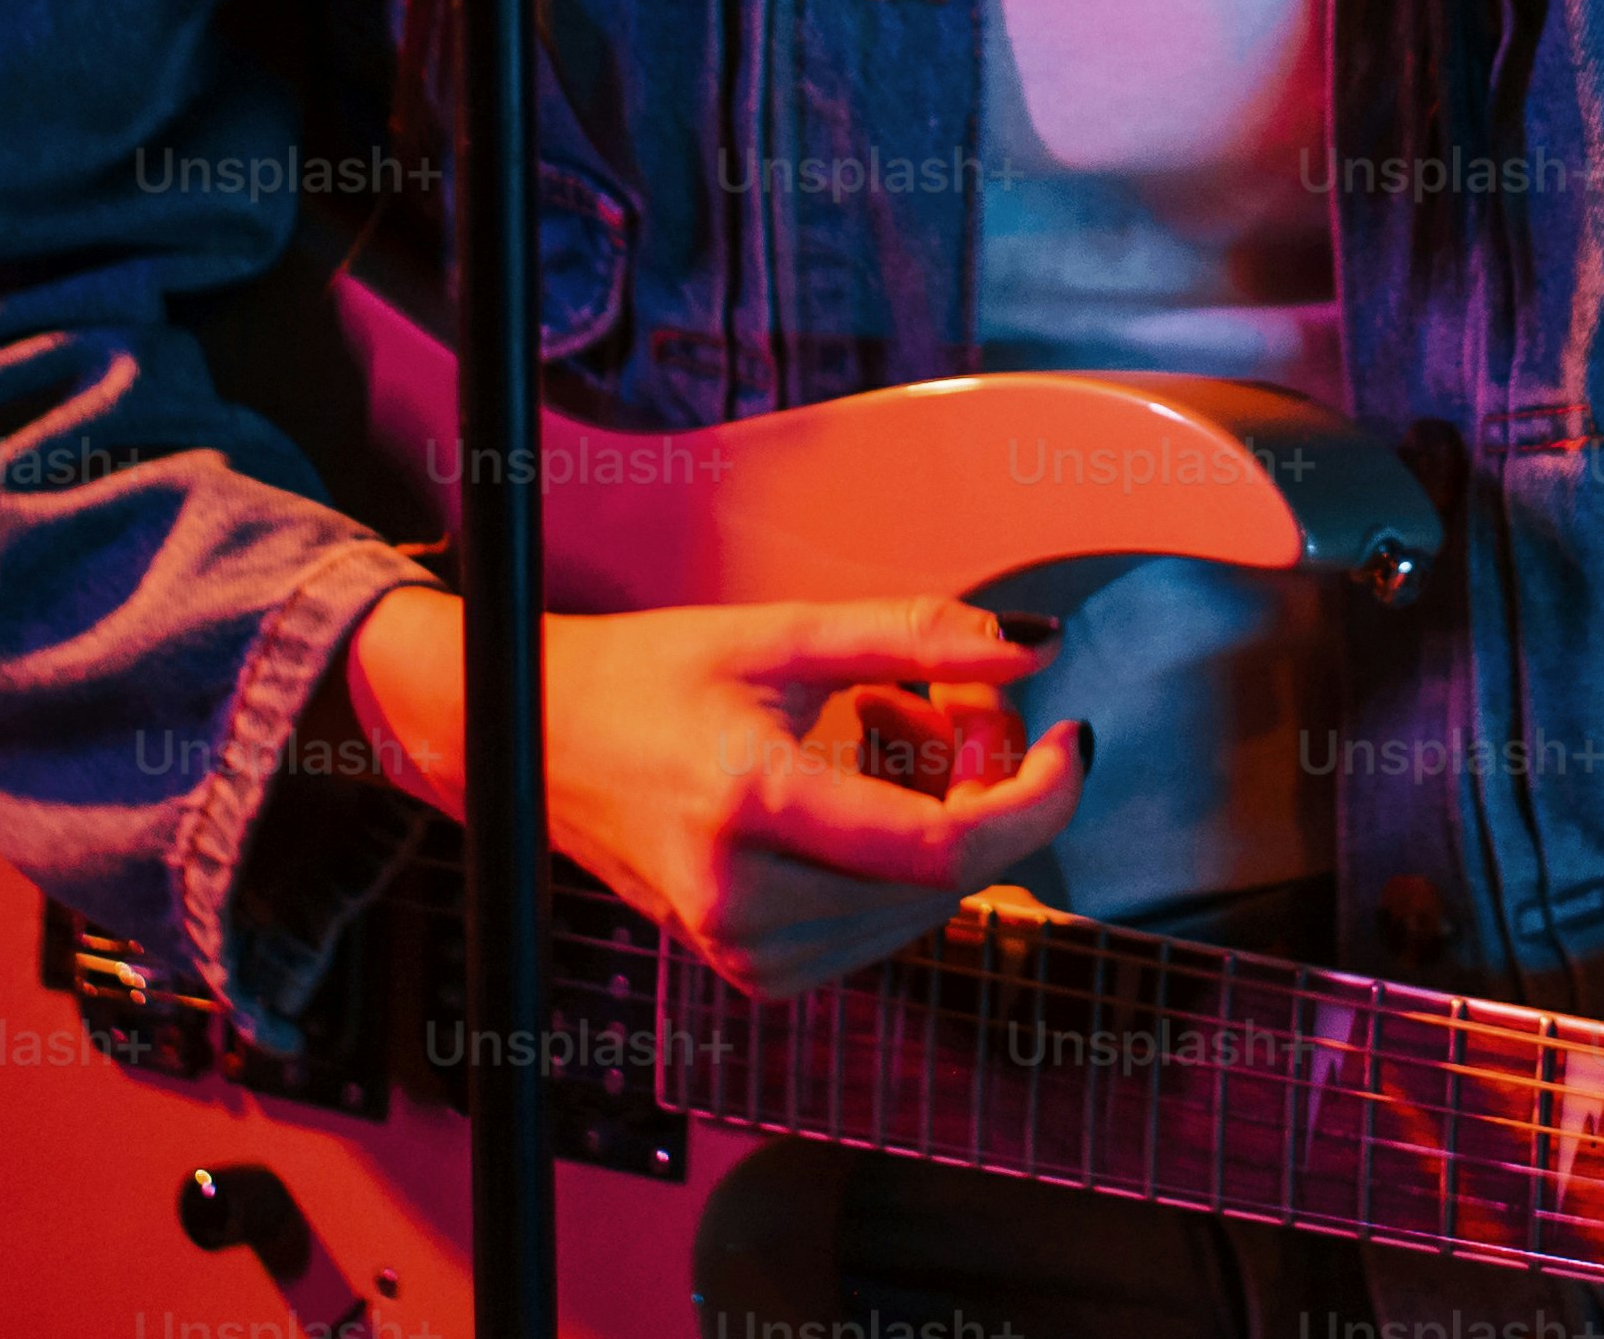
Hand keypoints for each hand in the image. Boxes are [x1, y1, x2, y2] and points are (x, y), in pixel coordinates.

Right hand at [341, 589, 1090, 997]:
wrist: (531, 742)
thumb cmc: (652, 676)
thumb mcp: (782, 634)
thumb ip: (917, 635)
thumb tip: (1039, 642)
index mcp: (753, 807)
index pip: (944, 850)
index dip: (1036, 802)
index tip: (1071, 738)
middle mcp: (745, 902)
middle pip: (945, 877)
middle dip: (987, 786)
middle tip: (952, 698)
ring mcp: (743, 950)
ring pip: (922, 908)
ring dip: (944, 820)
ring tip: (886, 728)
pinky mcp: (749, 970)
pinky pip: (878, 926)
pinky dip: (900, 861)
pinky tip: (858, 786)